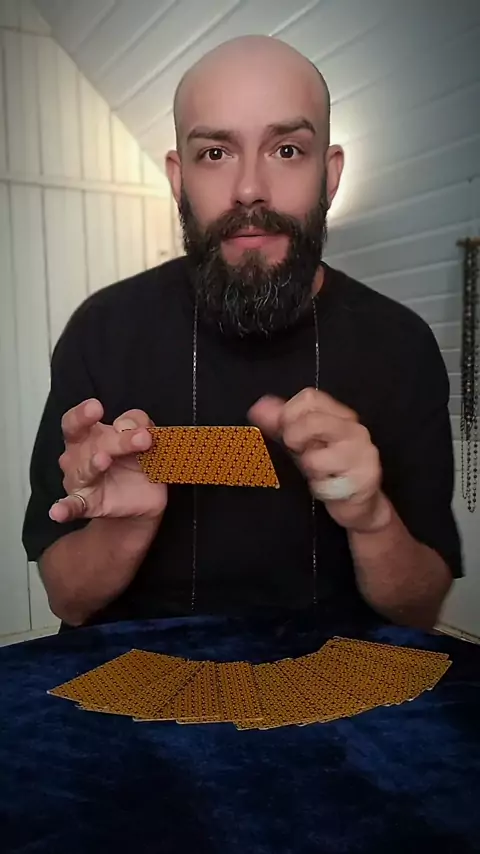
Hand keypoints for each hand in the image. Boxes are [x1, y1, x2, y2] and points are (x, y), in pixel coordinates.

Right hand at [49, 399, 166, 523]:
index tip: (96, 407)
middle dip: (114, 439)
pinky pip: (74, 507)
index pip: (77, 421)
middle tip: (142, 437)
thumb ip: (139, 423)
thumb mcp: (142, 435)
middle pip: (88, 444)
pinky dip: (65, 509)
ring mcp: (82, 481)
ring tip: (103, 460)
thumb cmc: (134, 461)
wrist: (142, 497)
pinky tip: (58, 512)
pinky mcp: (89, 504)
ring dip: (95, 464)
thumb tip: (135, 426)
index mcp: (89, 436)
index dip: (82, 414)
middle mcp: (78, 456)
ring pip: (86, 470)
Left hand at [249, 388, 389, 532]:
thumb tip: (258, 407)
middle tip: (299, 452)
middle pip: (313, 421)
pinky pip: (326, 484)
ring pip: (316, 458)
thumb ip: (281, 423)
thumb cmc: (330, 469)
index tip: (287, 431)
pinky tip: (328, 487)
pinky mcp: (364, 479)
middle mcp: (355, 430)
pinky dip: (319, 489)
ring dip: (308, 468)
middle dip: (294, 439)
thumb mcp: (303, 442)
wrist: (360, 505)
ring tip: (317, 472)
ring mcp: (362, 454)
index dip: (289, 414)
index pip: (309, 398)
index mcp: (340, 415)